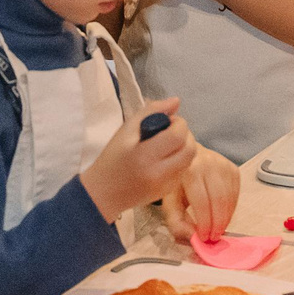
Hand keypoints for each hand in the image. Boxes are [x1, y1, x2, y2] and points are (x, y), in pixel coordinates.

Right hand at [79, 100, 198, 220]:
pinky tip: (164, 160)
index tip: (167, 121)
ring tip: (167, 145)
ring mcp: (164, 185)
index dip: (178, 123)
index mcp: (145, 155)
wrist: (102, 193)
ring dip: (184, 148)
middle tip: (171, 132)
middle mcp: (158, 173)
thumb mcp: (125, 130)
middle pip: (190, 150)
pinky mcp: (167, 192)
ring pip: (190, 161)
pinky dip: (179, 161)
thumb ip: (151, 111)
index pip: (178, 135)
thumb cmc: (112, 158)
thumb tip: (176, 101)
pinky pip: (183, 172)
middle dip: (186, 135)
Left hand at [160, 147, 240, 242]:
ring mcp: (223, 164)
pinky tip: (222, 216)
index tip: (203, 237)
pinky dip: (231, 210)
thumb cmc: (178, 182)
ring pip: (230, 198)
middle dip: (218, 223)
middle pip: (220, 199)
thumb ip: (177, 223)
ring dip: (226, 219)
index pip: (201, 201)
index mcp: (189, 170)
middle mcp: (208, 163)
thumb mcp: (170, 202)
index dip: (204, 222)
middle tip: (213, 237)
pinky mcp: (233, 169)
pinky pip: (236, 194)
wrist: (185, 158)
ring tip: (217, 229)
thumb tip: (193, 238)